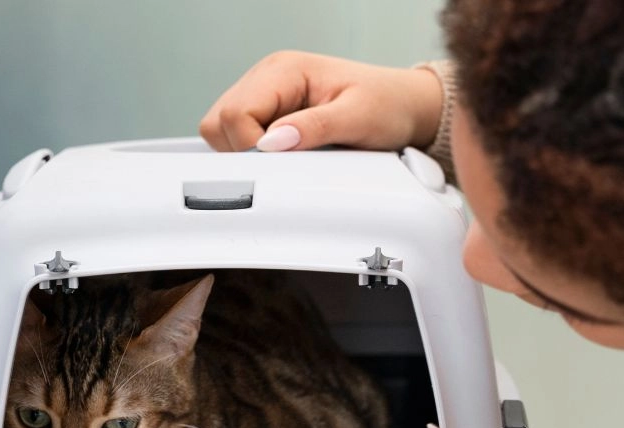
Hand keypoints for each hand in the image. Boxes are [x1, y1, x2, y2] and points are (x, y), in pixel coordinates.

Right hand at [201, 51, 443, 152]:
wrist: (405, 105)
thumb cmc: (387, 104)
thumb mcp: (357, 118)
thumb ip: (313, 128)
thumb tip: (272, 142)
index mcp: (283, 70)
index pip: (235, 113)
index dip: (251, 146)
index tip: (282, 161)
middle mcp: (267, 78)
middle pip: (218, 122)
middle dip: (242, 151)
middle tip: (282, 161)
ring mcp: (264, 96)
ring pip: (222, 131)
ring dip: (246, 152)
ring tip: (287, 156)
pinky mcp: (268, 113)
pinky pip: (238, 138)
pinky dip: (254, 153)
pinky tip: (284, 154)